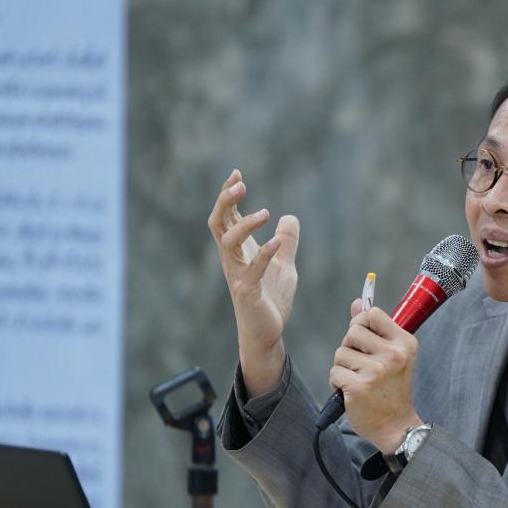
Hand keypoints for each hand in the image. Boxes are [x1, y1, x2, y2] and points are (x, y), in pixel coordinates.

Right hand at [207, 170, 300, 396]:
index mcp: (239, 250)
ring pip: (227, 243)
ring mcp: (237, 275)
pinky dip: (263, 254)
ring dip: (244, 225)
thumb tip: (289, 217)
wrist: (269, 333)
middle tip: (239, 183)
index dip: (228, 195)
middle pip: (218, 223)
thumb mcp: (284, 265)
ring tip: (265, 213)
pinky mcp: (247, 293)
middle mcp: (232, 260)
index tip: (237, 174)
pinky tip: (277, 242)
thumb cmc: (271, 299)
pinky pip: (251, 270)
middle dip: (225, 202)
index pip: (226, 216)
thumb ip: (286, 242)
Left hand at [329, 302, 422, 452]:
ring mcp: (377, 371)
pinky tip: (352, 392)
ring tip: (359, 380)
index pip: (372, 314)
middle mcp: (393, 354)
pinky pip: (334, 372)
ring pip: (340, 353)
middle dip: (350, 348)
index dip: (362, 324)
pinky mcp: (359, 387)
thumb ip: (373, 328)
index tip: (364, 340)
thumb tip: (357, 303)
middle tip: (363, 365)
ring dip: (343, 367)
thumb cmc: (391, 388)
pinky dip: (338, 383)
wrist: (395, 425)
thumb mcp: (391, 355)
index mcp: (404, 342)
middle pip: (352, 332)